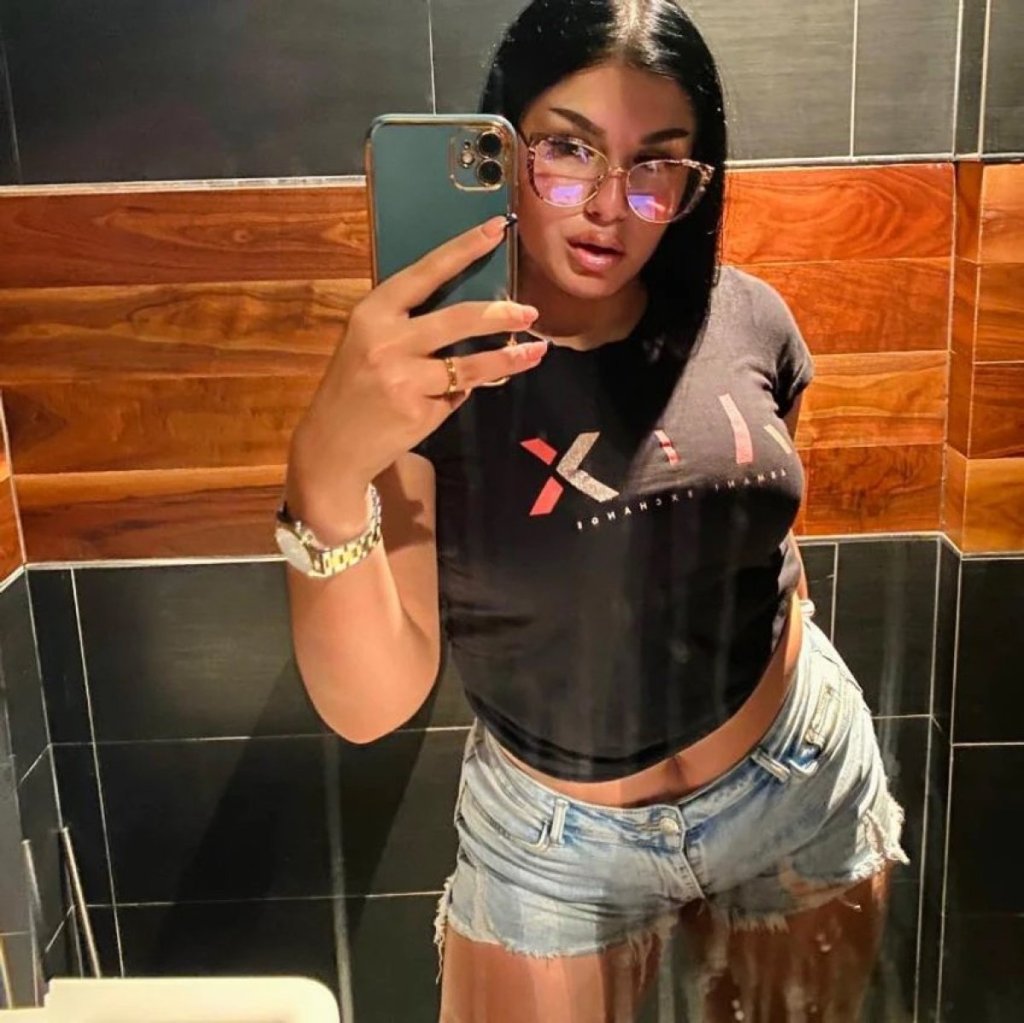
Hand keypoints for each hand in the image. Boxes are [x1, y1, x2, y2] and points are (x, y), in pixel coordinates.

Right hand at [295, 215, 547, 487]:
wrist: (331, 446)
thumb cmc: (354, 387)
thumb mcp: (368, 342)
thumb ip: (408, 325)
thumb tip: (470, 314)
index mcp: (372, 312)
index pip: (426, 272)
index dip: (463, 249)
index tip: (495, 229)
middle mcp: (387, 341)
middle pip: (458, 318)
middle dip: (500, 314)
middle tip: (529, 312)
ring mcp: (404, 379)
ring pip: (470, 364)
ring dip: (508, 358)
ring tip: (535, 352)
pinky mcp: (419, 411)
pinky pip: (457, 394)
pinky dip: (464, 391)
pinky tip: (460, 392)